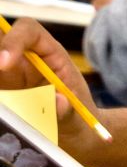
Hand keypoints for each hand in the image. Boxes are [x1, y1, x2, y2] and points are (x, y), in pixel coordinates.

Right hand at [0, 17, 99, 156]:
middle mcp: (26, 59)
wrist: (76, 136)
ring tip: (2, 98)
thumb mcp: (78, 117)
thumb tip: (58, 102)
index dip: (14, 41)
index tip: (3, 63)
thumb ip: (69, 110)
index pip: (29, 31)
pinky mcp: (3, 90)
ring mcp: (11, 74)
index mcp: (51, 54)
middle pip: (1, 39)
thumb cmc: (79, 120)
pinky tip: (1, 109)